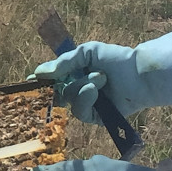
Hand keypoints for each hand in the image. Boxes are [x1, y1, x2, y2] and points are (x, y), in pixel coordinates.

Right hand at [33, 28, 171, 125]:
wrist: (140, 74)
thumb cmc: (117, 60)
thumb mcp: (88, 53)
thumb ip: (64, 62)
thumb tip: (39, 73)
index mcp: (73, 74)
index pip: (51, 80)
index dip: (40, 82)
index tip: (31, 80)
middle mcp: (77, 90)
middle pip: (54, 93)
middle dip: (59, 85)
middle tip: (59, 79)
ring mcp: (86, 104)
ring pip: (68, 101)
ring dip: (82, 87)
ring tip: (100, 77)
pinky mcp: (95, 117)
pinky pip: (80, 111)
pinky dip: (86, 99)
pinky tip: (95, 89)